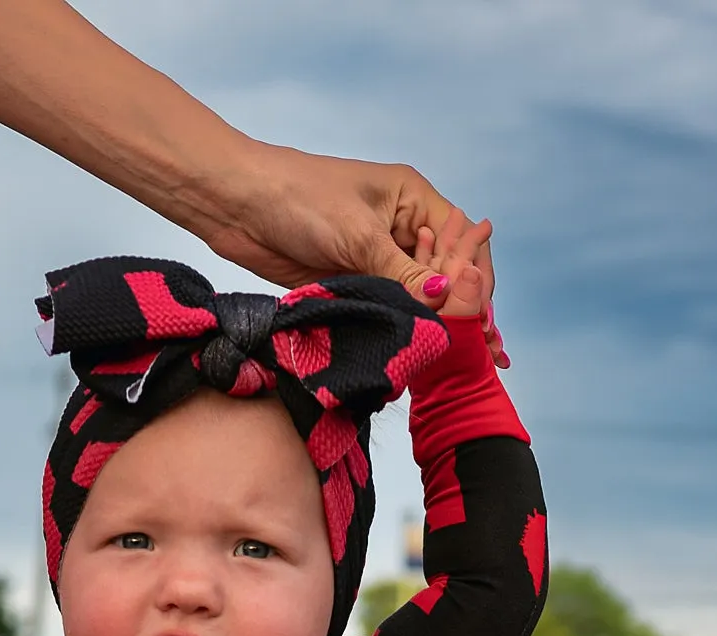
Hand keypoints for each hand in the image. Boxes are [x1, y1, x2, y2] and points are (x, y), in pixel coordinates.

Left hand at [205, 146, 506, 366]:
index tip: (479, 319)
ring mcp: (376, 260)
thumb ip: (403, 274)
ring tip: (453, 356)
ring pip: (416, 298)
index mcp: (412, 200)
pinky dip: (401, 331)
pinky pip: (386, 311)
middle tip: (479, 348)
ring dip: (432, 325)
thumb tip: (449, 301)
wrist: (237, 206)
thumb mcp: (358, 235)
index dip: (474, 280)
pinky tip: (415, 354)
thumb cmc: (297, 198)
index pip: (461, 243)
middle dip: (461, 308)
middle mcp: (400, 230)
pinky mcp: (352, 284)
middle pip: (445, 275)